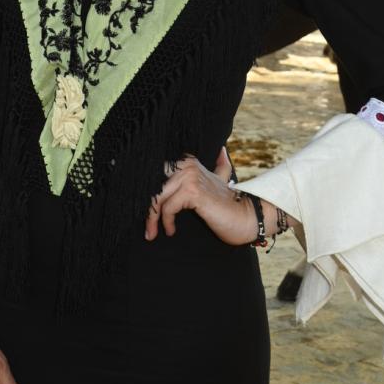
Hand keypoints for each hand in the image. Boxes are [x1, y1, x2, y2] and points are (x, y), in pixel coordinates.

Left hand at [144, 151, 258, 244]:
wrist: (245, 218)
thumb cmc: (226, 205)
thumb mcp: (220, 180)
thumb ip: (218, 164)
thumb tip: (220, 150)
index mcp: (188, 161)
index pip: (155, 172)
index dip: (143, 188)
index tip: (138, 206)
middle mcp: (187, 164)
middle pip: (151, 184)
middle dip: (145, 206)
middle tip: (146, 227)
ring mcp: (190, 176)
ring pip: (157, 197)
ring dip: (152, 218)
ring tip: (152, 233)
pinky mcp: (192, 192)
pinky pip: (168, 207)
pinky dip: (166, 222)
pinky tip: (171, 230)